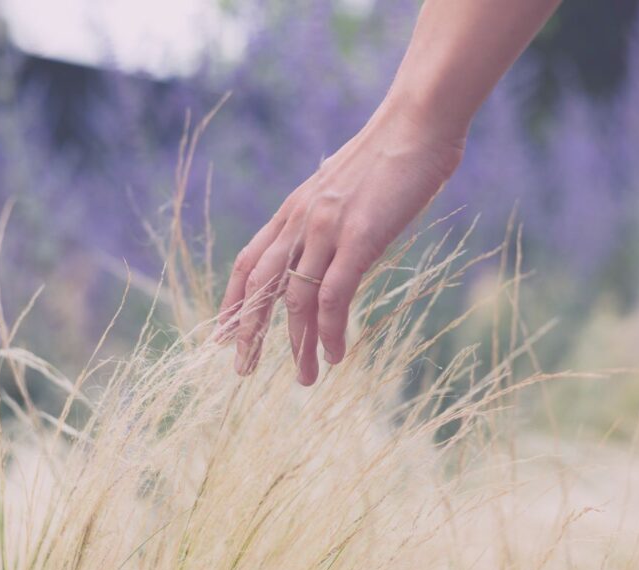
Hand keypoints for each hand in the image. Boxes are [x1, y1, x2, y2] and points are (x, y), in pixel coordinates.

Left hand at [217, 101, 464, 384]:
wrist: (417, 121)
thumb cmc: (388, 155)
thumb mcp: (343, 188)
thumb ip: (327, 218)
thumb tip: (330, 246)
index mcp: (292, 210)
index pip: (248, 261)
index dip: (232, 300)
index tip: (222, 333)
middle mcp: (299, 221)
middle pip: (258, 285)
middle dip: (248, 331)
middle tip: (242, 369)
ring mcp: (325, 229)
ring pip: (296, 300)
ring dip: (298, 345)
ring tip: (304, 379)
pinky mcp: (358, 237)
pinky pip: (335, 297)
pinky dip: (331, 332)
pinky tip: (336, 356)